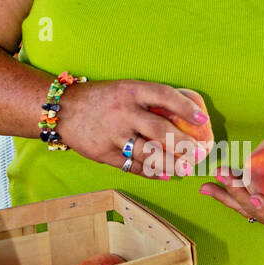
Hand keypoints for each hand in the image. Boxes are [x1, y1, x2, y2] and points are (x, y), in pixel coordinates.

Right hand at [55, 79, 212, 177]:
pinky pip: (133, 166)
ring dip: (171, 164)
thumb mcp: (123, 89)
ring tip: (185, 169)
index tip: (203, 119)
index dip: (186, 108)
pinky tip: (164, 175)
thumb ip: (147, 100)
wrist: (61, 109)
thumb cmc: (100, 99)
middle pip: (160, 131)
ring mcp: (113, 134)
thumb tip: (180, 117)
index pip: (164, 96)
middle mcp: (123, 112)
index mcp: (130, 90)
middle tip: (199, 154)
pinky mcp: (104, 153)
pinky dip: (151, 172)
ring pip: (148, 153)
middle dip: (183, 145)